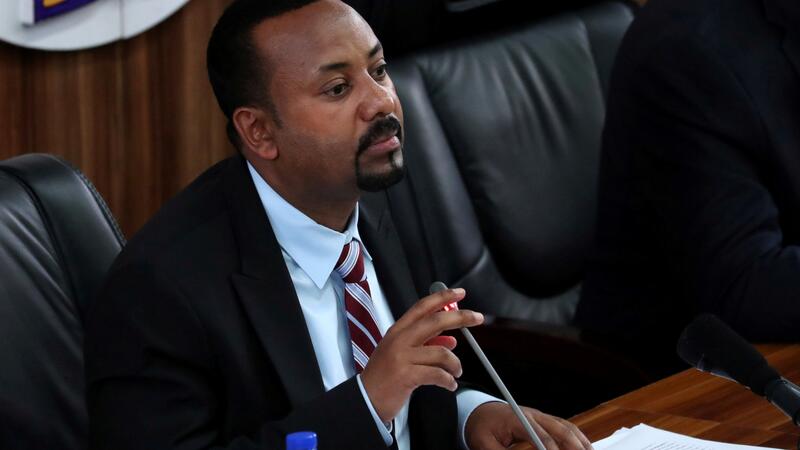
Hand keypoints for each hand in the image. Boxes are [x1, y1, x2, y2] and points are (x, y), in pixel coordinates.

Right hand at [360, 288, 483, 420]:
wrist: (366, 399)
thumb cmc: (384, 376)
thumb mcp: (401, 353)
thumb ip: (426, 343)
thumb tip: (451, 339)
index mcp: (398, 331)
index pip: (422, 307)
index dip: (442, 297)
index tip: (459, 293)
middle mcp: (399, 340)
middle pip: (435, 321)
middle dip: (460, 317)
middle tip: (477, 318)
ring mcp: (402, 357)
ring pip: (441, 352)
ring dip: (455, 363)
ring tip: (456, 372)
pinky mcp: (406, 375)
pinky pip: (437, 374)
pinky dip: (448, 380)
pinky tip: (450, 384)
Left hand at [465, 402, 592, 449]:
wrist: (481, 411)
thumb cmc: (482, 426)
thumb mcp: (483, 443)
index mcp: (517, 419)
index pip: (541, 437)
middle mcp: (533, 415)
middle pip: (560, 429)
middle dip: (574, 446)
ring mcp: (540, 416)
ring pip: (566, 427)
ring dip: (580, 442)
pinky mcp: (544, 420)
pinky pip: (565, 427)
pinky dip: (577, 437)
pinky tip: (585, 447)